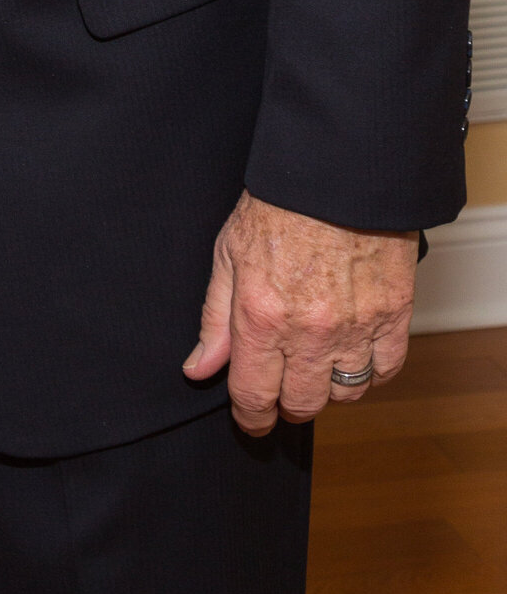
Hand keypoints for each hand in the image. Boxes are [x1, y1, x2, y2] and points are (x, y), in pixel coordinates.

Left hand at [184, 188, 417, 433]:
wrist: (335, 173)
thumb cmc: (277, 206)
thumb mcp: (228, 255)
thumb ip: (215, 320)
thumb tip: (200, 370)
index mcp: (261, 317)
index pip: (254, 397)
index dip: (250, 418)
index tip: (251, 420)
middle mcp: (308, 332)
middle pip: (301, 404)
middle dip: (287, 403)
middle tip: (284, 387)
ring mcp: (355, 327)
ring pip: (345, 395)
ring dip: (328, 386)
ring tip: (317, 361)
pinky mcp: (393, 316)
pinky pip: (385, 371)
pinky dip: (370, 371)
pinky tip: (354, 352)